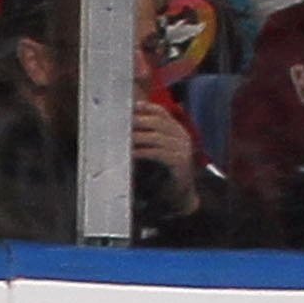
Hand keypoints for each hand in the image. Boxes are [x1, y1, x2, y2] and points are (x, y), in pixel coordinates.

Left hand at [132, 95, 199, 212]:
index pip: (161, 113)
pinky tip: (132, 153)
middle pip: (158, 122)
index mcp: (178, 131)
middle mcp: (182, 137)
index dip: (146, 108)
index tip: (131, 107)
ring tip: (123, 137)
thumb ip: (148, 139)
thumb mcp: (158, 151)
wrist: (182, 195)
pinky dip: (143, 152)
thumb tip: (128, 129)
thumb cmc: (166, 173)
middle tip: (121, 122)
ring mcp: (183, 149)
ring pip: (157, 137)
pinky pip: (158, 153)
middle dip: (138, 121)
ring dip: (137, 136)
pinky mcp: (180, 163)